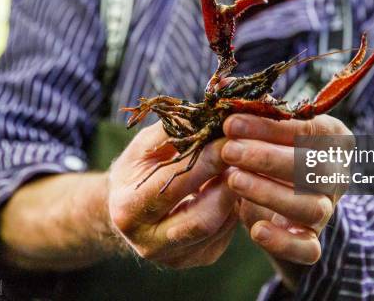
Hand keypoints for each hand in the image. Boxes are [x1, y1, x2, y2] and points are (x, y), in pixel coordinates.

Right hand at [108, 121, 237, 268]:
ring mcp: (176, 257)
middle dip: (228, 182)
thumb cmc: (137, 170)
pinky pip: (227, 233)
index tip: (229, 137)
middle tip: (245, 154)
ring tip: (243, 166)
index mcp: (128, 210)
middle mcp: (149, 243)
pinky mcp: (199, 258)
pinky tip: (236, 184)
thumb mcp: (144, 146)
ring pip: (219, 227)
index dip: (206, 160)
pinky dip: (235, 205)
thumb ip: (172, 131)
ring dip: (235, 193)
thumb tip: (209, 114)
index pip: (174, 185)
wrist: (128, 209)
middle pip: (202, 218)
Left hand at [221, 114, 351, 267]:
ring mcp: (327, 209)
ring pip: (310, 206)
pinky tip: (256, 232)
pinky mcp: (313, 241)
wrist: (276, 202)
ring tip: (233, 180)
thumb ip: (252, 110)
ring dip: (270, 193)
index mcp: (332, 139)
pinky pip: (308, 249)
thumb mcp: (264, 131)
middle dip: (267, 158)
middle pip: (312, 167)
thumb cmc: (271, 154)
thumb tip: (226, 87)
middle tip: (229, 151)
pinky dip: (284, 242)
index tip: (231, 123)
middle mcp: (336, 174)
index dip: (268, 126)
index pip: (308, 128)